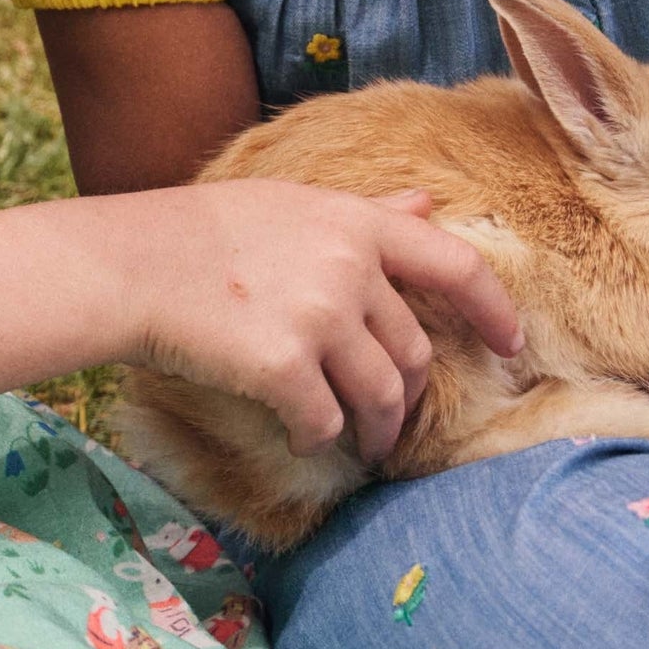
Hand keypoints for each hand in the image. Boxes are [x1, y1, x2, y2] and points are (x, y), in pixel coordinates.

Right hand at [114, 181, 522, 466]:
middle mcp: (351, 268)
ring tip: (361, 445)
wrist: (136, 263)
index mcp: (359, 223)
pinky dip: (318, 440)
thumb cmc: (211, 230)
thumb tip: (426, 206)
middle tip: (392, 420)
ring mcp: (320, 317)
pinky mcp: (282, 367)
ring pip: (379, 396)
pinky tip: (300, 437)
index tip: (512, 342)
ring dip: (376, 431)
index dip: (494, 308)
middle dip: (408, 396)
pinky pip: (325, 423)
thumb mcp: (298, 203)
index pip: (457, 265)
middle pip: (412, 352)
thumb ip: (369, 214)